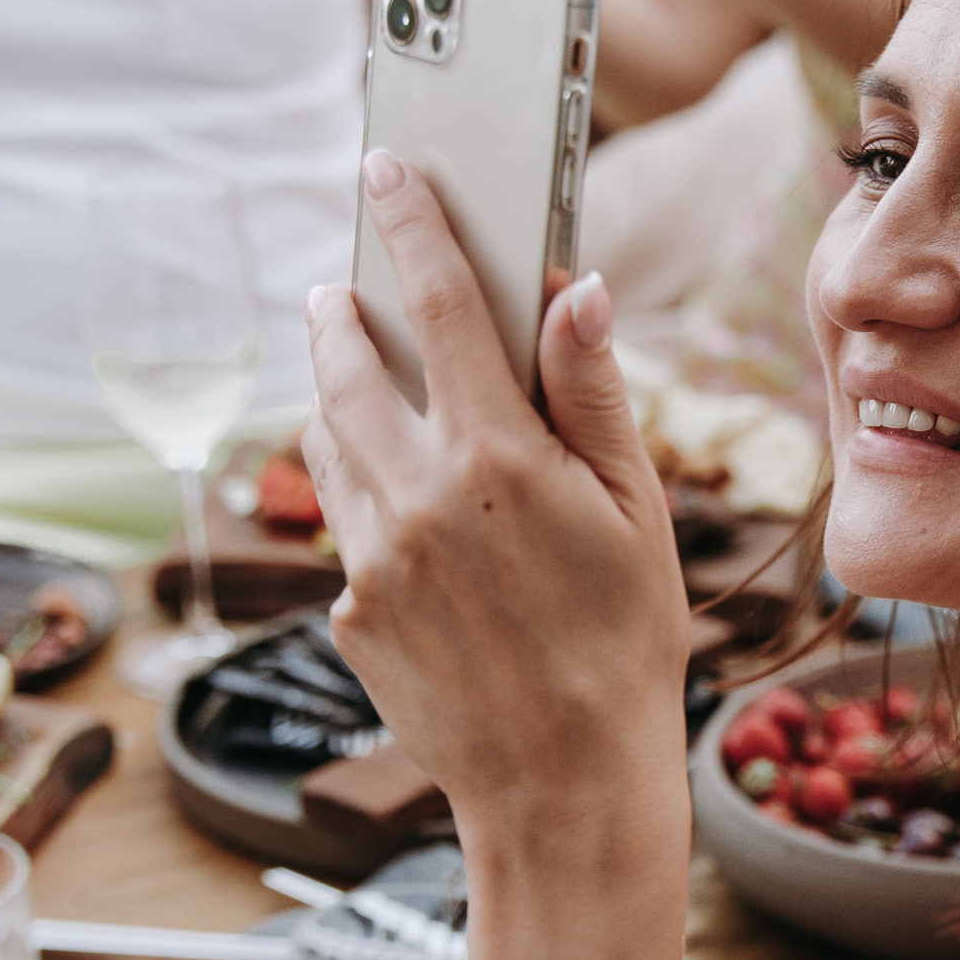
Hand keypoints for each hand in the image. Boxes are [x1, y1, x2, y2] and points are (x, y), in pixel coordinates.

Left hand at [300, 155, 692, 880]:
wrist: (561, 788)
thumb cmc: (622, 649)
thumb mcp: (634, 514)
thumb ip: (594, 395)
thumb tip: (573, 290)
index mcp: (496, 456)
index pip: (440, 304)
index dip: (412, 224)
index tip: (386, 171)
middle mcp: (416, 496)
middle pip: (349, 366)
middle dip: (341, 313)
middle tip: (340, 288)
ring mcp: (369, 558)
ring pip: (325, 443)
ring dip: (331, 394)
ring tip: (345, 370)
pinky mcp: (348, 611)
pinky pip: (341, 526)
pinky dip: (358, 492)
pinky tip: (394, 503)